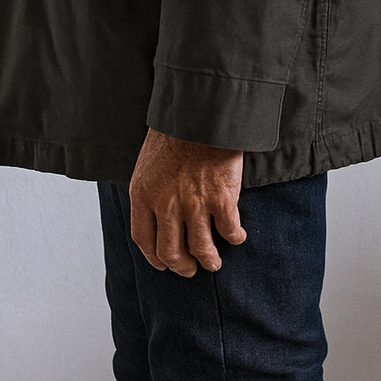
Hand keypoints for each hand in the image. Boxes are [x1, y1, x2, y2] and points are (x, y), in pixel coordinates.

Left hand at [129, 127, 245, 276]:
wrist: (199, 111)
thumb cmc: (173, 131)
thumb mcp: (147, 163)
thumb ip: (151, 191)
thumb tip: (158, 214)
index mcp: (142, 194)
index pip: (143, 239)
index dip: (154, 258)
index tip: (163, 264)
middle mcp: (166, 205)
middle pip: (170, 252)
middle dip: (182, 266)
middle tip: (190, 269)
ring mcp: (194, 204)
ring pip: (201, 248)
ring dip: (209, 260)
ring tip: (214, 262)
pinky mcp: (222, 199)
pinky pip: (229, 231)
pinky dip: (235, 238)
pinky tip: (237, 237)